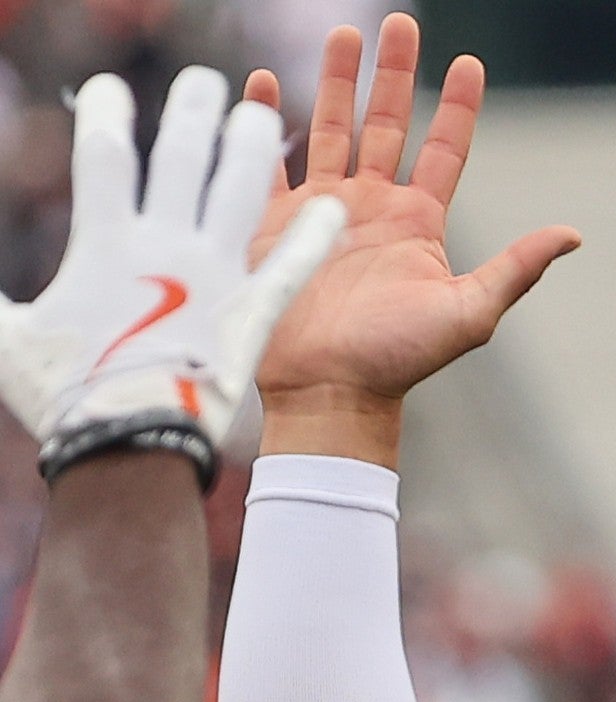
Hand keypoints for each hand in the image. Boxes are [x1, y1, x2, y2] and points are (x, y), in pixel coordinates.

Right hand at [0, 67, 344, 481]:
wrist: (129, 453)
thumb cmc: (65, 399)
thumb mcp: (8, 336)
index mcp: (103, 243)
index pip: (104, 155)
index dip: (106, 115)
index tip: (110, 88)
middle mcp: (163, 248)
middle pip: (180, 158)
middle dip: (190, 113)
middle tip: (203, 82)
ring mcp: (213, 280)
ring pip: (238, 194)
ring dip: (251, 149)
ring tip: (264, 114)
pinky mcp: (252, 318)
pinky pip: (288, 269)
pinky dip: (310, 239)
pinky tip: (332, 210)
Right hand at [247, 16, 576, 461]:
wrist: (332, 390)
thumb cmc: (402, 359)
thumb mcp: (470, 313)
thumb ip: (516, 269)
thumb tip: (573, 234)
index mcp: (419, 223)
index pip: (443, 149)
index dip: (456, 107)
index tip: (469, 62)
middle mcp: (373, 207)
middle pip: (387, 123)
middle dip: (394, 73)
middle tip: (401, 22)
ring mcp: (324, 211)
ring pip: (331, 127)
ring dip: (335, 80)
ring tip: (343, 33)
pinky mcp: (277, 222)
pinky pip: (269, 161)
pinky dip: (265, 122)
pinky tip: (264, 84)